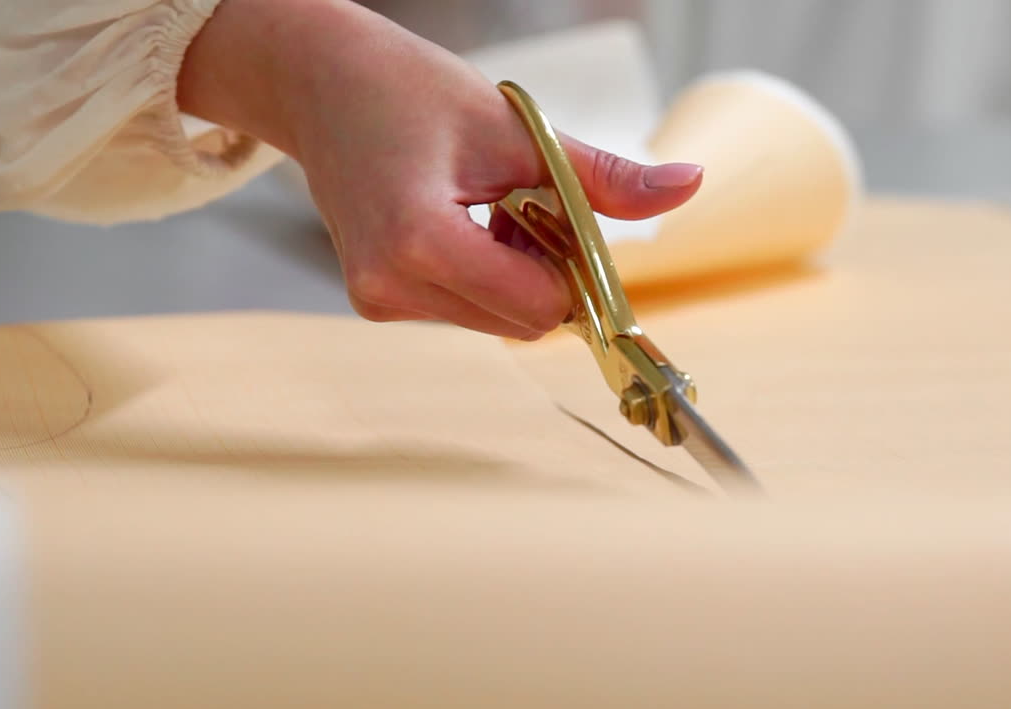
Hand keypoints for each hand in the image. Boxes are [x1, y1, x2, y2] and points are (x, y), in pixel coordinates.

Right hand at [180, 0, 702, 339]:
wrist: (321, 83)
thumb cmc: (407, 91)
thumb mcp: (516, 128)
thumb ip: (601, 176)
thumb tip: (689, 185)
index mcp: (420, 241)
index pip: (539, 306)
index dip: (572, 268)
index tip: (566, 215)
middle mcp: (390, 286)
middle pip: (522, 323)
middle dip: (546, 271)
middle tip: (525, 200)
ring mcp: (379, 300)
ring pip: (497, 321)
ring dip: (516, 272)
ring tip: (488, 204)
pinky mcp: (377, 301)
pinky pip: (465, 309)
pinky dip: (485, 274)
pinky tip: (465, 220)